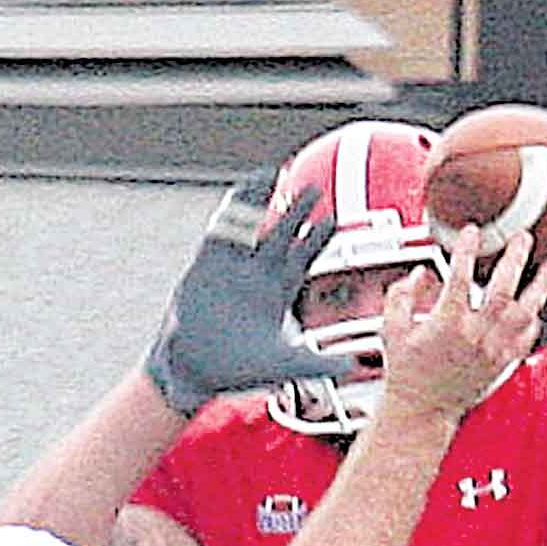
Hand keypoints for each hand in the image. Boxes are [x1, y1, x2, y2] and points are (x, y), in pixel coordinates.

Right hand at [144, 171, 338, 415]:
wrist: (194, 371)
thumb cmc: (237, 371)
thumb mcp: (283, 366)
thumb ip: (317, 364)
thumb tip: (352, 366)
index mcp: (278, 292)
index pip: (302, 257)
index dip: (317, 237)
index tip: (331, 218)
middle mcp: (257, 274)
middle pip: (281, 233)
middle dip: (297, 210)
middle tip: (313, 188)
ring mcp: (232, 266)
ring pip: (252, 224)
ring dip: (262, 201)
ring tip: (274, 174)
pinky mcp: (207, 264)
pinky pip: (221, 230)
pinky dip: (231, 210)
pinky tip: (241, 191)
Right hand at [377, 230, 546, 420]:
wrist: (421, 411)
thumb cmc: (407, 374)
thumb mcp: (392, 331)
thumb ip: (400, 297)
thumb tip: (418, 274)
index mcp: (446, 323)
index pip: (460, 276)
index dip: (466, 249)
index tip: (471, 233)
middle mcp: (473, 335)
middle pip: (502, 289)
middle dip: (514, 259)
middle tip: (522, 238)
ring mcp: (491, 350)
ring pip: (524, 314)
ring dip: (540, 287)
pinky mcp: (500, 364)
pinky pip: (525, 340)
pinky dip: (534, 321)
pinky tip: (536, 309)